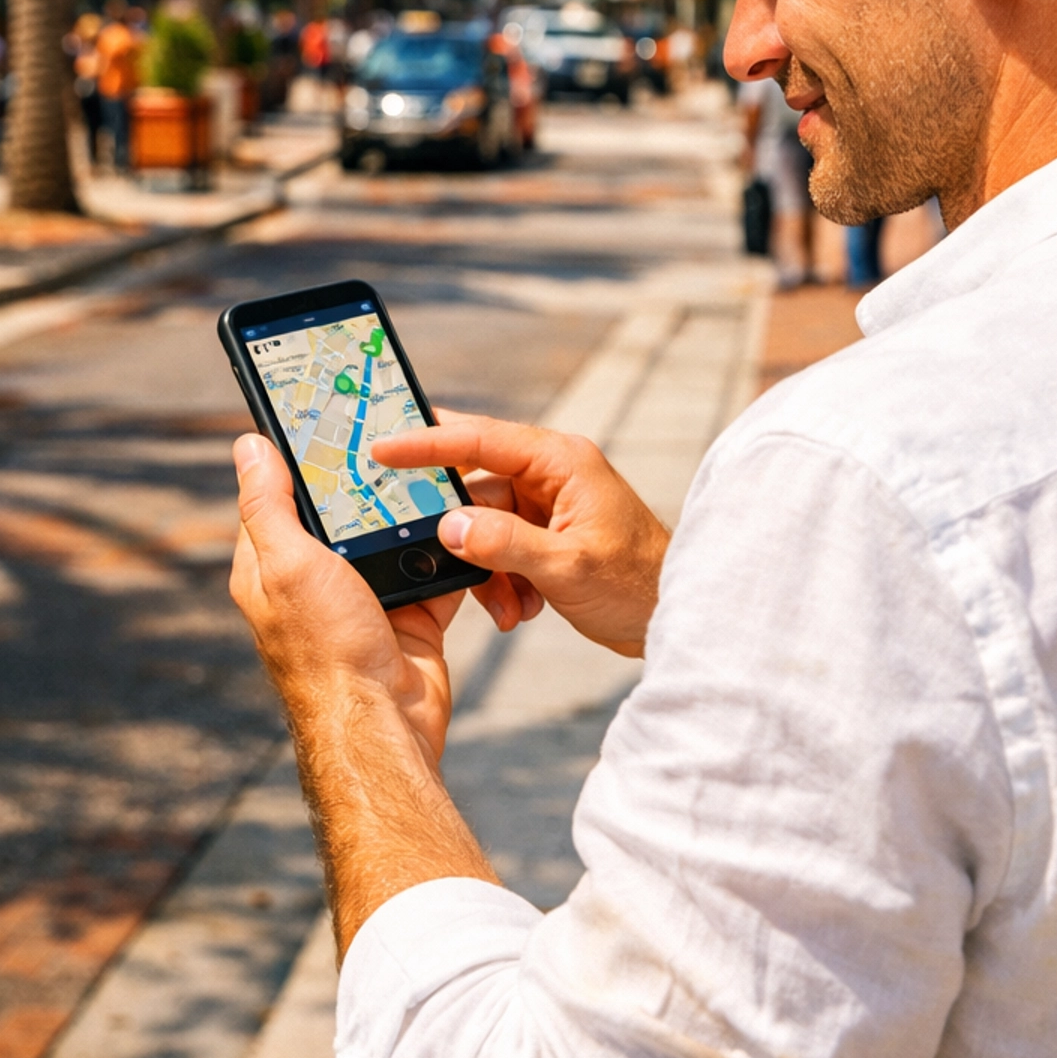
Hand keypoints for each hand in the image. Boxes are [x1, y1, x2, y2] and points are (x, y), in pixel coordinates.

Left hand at [229, 433, 464, 765]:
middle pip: (346, 509)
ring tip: (438, 469)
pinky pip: (433, 565)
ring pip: (394, 533)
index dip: (300, 457)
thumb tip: (248, 445)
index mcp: (272, 566)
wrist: (383, 725)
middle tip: (396, 434)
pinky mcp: (410, 612)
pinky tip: (462, 519)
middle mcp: (315, 580)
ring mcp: (365, 596)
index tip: (327, 416)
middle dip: (370, 478)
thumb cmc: (325, 649)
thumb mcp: (288, 563)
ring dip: (415, 511)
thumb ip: (268, 504)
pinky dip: (448, 549)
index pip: (281, 494)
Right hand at [371, 412, 668, 656]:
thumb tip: (449, 527)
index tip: (381, 448)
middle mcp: (552, 473)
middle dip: (462, 535)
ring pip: (485, 525)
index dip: (426, 442)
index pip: (480, 439)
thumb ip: (504, 544)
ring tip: (508, 606)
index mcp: (561, 461)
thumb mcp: (566, 566)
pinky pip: (501, 547)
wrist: (676, 617)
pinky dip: (502, 580)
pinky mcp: (548, 534)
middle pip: (476, 487)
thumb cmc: (637, 584)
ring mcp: (550, 504)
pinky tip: (522, 608)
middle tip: (439, 560)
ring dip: (486, 570)